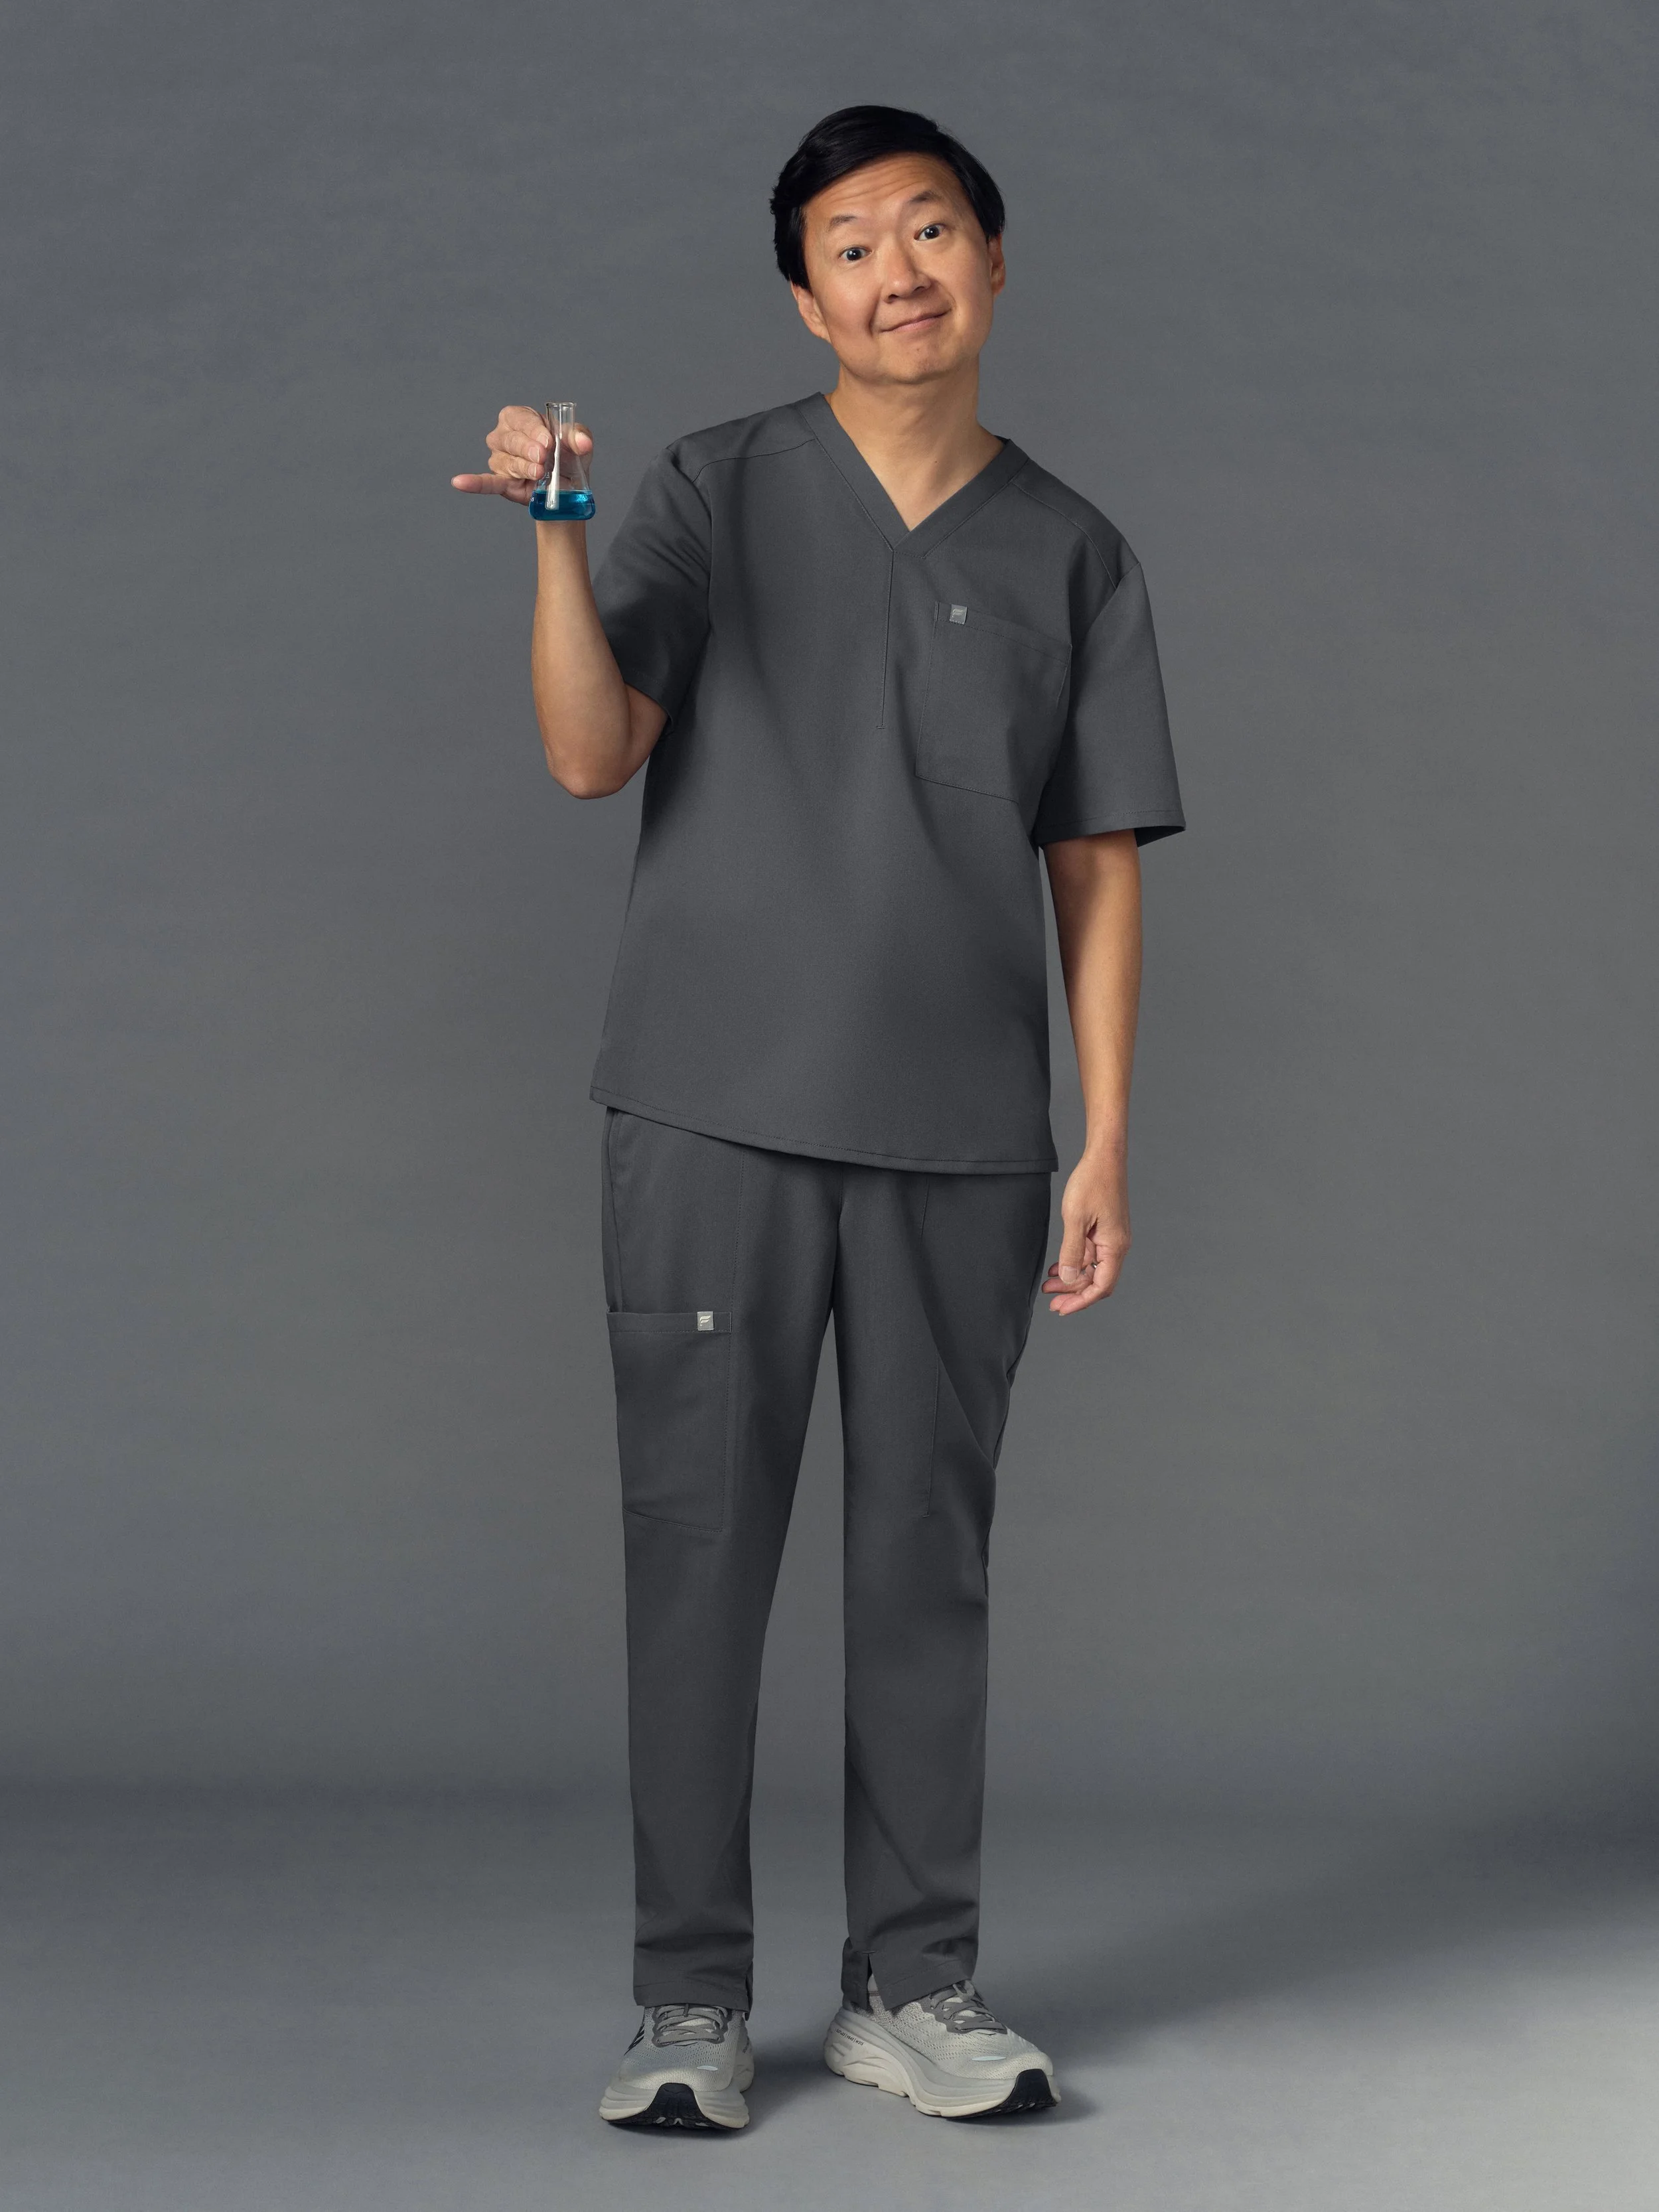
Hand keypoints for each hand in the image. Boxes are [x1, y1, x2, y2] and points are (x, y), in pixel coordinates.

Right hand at [450, 407, 592, 503]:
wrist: (568, 487)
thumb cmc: (568, 457)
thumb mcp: (577, 441)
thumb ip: (579, 436)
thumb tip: (583, 442)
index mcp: (520, 418)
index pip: (520, 419)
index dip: (534, 430)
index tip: (549, 441)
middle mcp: (505, 436)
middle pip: (510, 439)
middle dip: (529, 449)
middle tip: (544, 459)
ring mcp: (500, 459)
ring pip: (506, 461)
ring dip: (523, 468)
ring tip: (539, 473)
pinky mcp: (501, 481)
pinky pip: (485, 481)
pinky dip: (473, 483)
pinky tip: (459, 483)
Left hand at [1042, 1150, 1129, 1315]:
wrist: (1104, 1158)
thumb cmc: (1092, 1182)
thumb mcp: (1075, 1218)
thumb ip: (1071, 1250)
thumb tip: (1068, 1278)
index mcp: (1114, 1246)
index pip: (1101, 1286)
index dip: (1081, 1301)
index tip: (1062, 1309)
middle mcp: (1117, 1246)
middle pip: (1098, 1281)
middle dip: (1074, 1293)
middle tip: (1051, 1302)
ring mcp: (1112, 1238)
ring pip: (1093, 1269)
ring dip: (1072, 1278)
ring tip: (1049, 1285)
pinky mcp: (1106, 1230)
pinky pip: (1091, 1255)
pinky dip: (1075, 1263)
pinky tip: (1058, 1266)